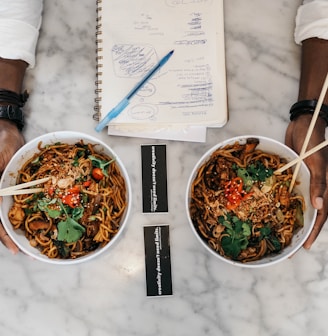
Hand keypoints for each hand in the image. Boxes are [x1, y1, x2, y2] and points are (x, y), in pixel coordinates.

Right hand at [0, 119, 23, 253]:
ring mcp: (6, 192)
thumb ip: (0, 181)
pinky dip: (28, 213)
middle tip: (31, 252)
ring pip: (11, 216)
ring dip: (22, 228)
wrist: (6, 131)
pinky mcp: (15, 187)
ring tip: (36, 241)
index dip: (4, 237)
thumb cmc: (0, 142)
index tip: (16, 251)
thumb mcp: (0, 158)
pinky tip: (39, 219)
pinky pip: (21, 203)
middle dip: (15, 238)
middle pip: (3, 223)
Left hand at [285, 114, 327, 248]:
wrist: (304, 124)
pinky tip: (274, 209)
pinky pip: (290, 192)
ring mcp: (305, 182)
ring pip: (299, 204)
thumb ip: (321, 183)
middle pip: (310, 214)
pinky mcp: (294, 175)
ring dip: (292, 218)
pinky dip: (284, 201)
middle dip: (301, 230)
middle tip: (289, 245)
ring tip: (280, 232)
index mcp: (325, 187)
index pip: (321, 215)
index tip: (303, 246)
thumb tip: (319, 206)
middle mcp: (315, 187)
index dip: (313, 231)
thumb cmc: (313, 140)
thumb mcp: (318, 161)